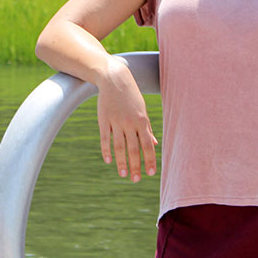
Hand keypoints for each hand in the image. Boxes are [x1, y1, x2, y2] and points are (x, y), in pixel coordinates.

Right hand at [96, 57, 156, 181]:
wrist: (114, 78)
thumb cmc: (131, 96)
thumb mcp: (142, 110)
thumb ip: (148, 128)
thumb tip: (155, 144)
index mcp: (142, 121)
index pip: (148, 144)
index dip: (150, 159)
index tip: (151, 173)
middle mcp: (130, 122)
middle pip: (134, 149)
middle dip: (136, 166)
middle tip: (136, 180)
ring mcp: (116, 121)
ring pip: (119, 146)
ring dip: (122, 162)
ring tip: (123, 175)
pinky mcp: (103, 119)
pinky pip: (105, 138)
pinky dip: (106, 151)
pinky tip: (109, 161)